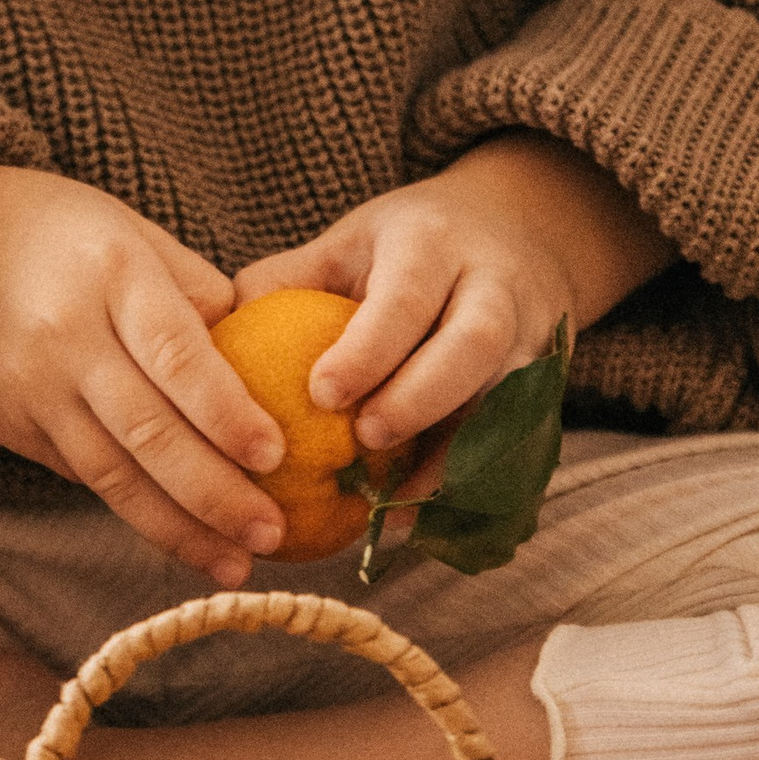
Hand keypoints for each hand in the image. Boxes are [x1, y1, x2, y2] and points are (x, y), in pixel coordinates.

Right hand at [0, 161, 285, 578]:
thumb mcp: (130, 232)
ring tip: (233, 567)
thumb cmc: (56, 233)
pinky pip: (84, 475)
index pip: (174, 352)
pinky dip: (136, 511)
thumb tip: (263, 359)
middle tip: (272, 533)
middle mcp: (68, 336)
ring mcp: (33, 389)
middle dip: (214, 492)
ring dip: (177, 528)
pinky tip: (182, 539)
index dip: (224, 410)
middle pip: (147, 430)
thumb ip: (194, 290)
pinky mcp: (14, 426)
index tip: (274, 454)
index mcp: (112, 274)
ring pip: (112, 473)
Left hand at [233, 132, 671, 477]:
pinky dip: (477, 486)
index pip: (408, 295)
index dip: (371, 346)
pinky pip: (523, 442)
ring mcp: (534, 338)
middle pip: (474, 344)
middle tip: (366, 439)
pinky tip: (424, 524)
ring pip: (511, 400)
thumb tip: (209, 337)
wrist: (518, 236)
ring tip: (397, 508)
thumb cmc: (405, 248)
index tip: (322, 392)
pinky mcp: (549, 384)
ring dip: (458, 457)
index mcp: (434, 246)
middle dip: (423, 396)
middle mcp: (495, 288)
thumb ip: (286, 281)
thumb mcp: (348, 240)